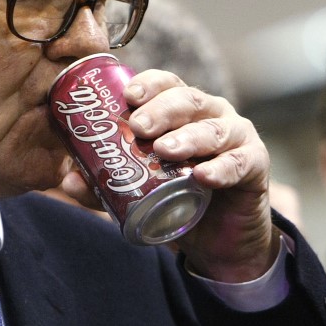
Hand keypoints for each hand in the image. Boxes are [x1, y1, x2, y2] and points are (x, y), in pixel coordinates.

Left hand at [63, 69, 277, 281]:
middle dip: (162, 109)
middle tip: (138, 126)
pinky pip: (242, 162)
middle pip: (188, 99)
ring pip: (215, 127)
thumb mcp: (137, 191)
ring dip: (189, 137)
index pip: (166, 84)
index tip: (127, 96)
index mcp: (181, 111)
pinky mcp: (256, 164)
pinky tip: (204, 176)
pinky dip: (222, 168)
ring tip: (165, 150)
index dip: (148, 85)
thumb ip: (105, 185)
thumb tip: (68, 180)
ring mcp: (237, 136)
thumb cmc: (178, 200)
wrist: (219, 241)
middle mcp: (210, 114)